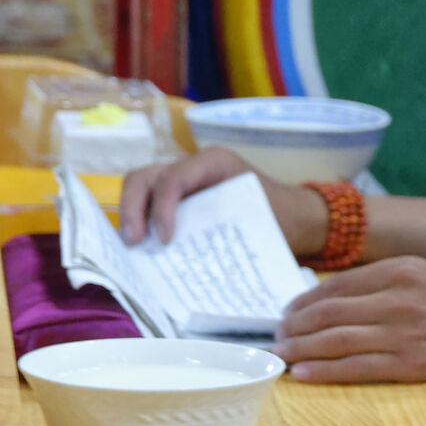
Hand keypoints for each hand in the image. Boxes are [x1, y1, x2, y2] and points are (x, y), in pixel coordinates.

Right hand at [119, 146, 323, 252]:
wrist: (295, 217)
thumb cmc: (281, 218)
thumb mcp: (259, 221)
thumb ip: (227, 232)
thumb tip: (192, 264)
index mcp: (214, 162)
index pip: (174, 178)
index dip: (162, 207)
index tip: (166, 240)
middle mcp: (192, 165)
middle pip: (144, 177)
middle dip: (133, 208)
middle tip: (133, 244)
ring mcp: (181, 181)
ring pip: (140, 187)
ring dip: (131, 215)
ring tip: (132, 248)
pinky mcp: (176, 199)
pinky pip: (148, 204)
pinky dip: (140, 223)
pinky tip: (139, 250)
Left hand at [273, 257, 425, 391]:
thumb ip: (394, 284)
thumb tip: (345, 300)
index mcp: (405, 269)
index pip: (339, 284)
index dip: (306, 300)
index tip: (289, 313)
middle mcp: (400, 296)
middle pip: (330, 311)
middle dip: (296, 326)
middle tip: (277, 338)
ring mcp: (405, 331)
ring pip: (337, 339)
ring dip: (302, 349)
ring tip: (282, 356)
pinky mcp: (412, 364)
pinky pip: (356, 368)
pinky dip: (325, 372)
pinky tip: (304, 375)